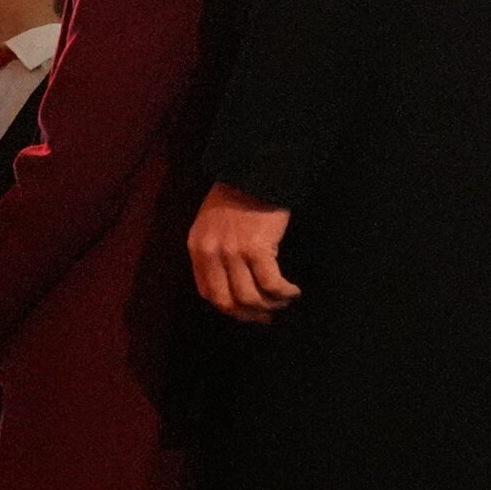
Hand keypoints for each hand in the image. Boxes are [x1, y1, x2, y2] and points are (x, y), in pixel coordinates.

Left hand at [188, 182, 301, 323]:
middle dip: (249, 315)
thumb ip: (214, 253)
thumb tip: (233, 286)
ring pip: (250, 298)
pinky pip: (271, 284)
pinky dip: (284, 293)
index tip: (247, 312)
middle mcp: (211, 253)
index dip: (230, 308)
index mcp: (197, 247)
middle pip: (227, 302)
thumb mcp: (211, 225)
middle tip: (267, 316)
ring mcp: (232, 252)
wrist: (254, 173)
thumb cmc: (236, 197)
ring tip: (284, 301)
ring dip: (270, 305)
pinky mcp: (257, 249)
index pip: (208, 293)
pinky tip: (292, 291)